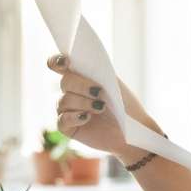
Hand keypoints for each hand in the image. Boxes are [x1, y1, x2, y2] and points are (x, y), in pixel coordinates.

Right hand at [46, 54, 160, 156]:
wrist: (133, 129)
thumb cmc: (125, 106)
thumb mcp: (114, 85)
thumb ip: (97, 72)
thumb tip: (81, 63)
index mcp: (80, 78)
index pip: (58, 65)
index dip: (57, 61)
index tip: (66, 62)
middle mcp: (70, 92)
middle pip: (65, 82)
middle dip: (82, 85)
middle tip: (100, 92)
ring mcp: (67, 110)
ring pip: (63, 101)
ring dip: (84, 102)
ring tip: (101, 107)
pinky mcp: (67, 128)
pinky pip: (61, 120)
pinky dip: (75, 117)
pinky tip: (87, 117)